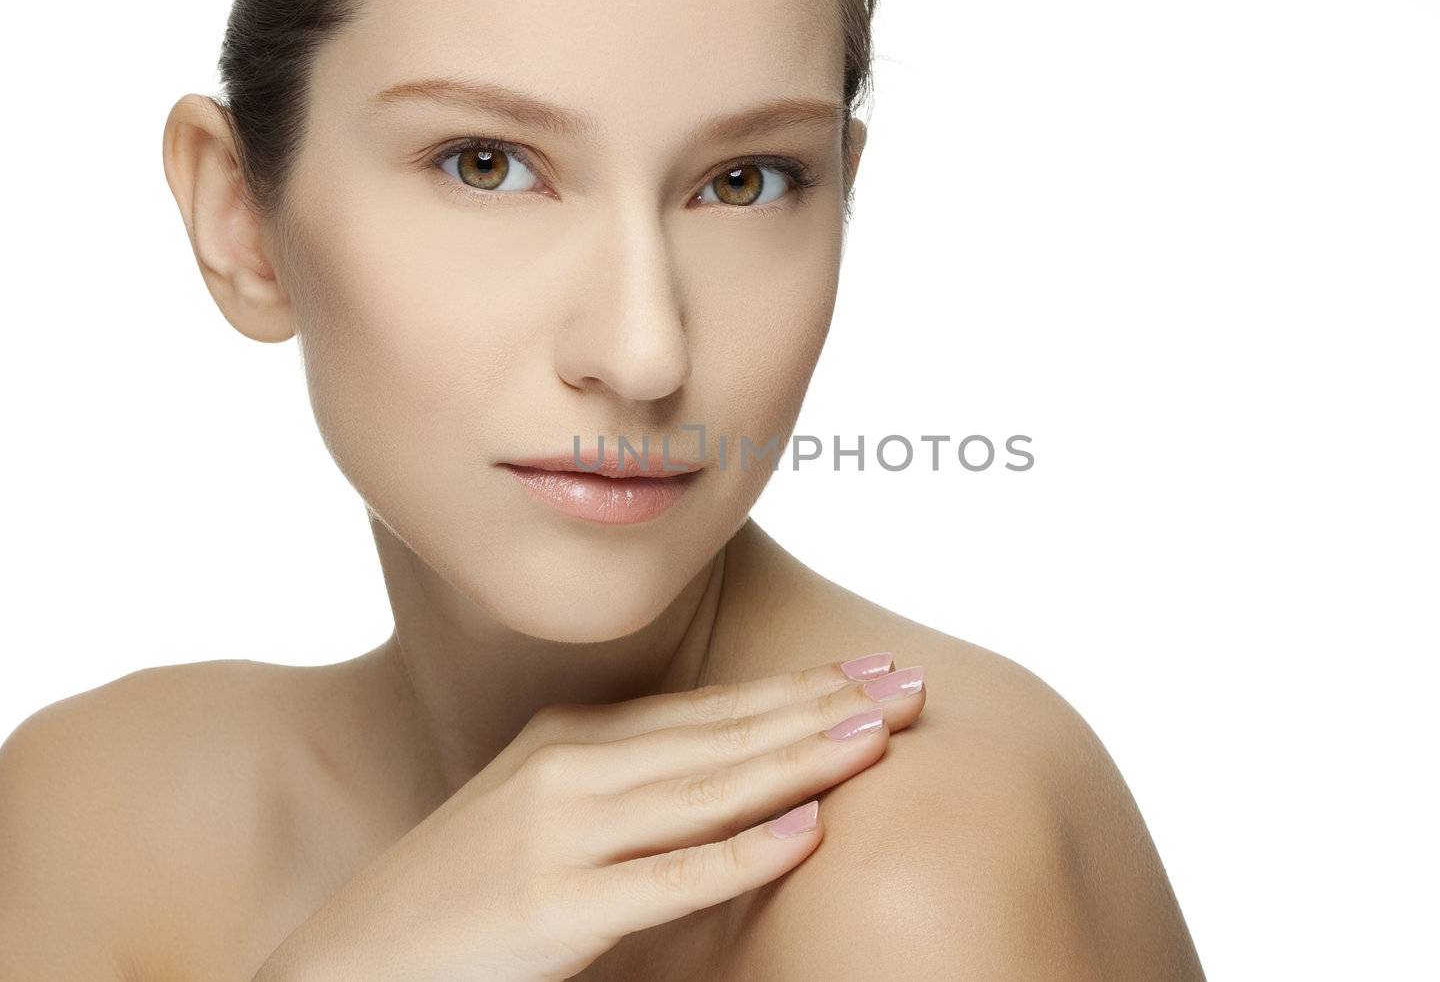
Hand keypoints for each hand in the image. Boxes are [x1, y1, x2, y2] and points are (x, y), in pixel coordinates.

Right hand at [252, 653, 924, 980]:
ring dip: (802, 760)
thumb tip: (720, 783)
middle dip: (823, 707)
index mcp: (568, 743)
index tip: (871, 670)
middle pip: (722, 735)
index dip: (797, 689)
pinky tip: (806, 833)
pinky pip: (665, 880)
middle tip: (911, 684)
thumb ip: (622, 791)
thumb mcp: (538, 820)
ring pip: (707, 790)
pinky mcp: (551, 910)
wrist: (345, 966)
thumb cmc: (454, 904)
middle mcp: (567, 771)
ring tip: (881, 737)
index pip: (708, 710)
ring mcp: (557, 836)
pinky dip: (740, 854)